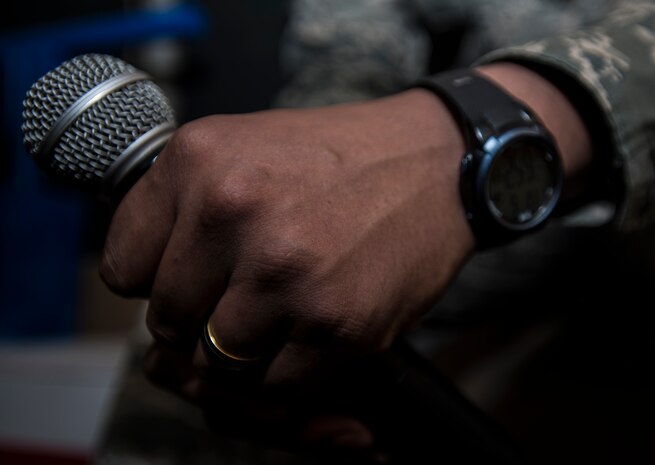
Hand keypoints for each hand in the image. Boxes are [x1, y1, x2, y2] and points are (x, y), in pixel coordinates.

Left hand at [100, 88, 472, 385]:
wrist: (436, 162)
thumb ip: (180, 207)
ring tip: (278, 313)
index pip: (124, 269)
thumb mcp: (243, 145)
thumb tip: (140, 285)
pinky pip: (279, 386)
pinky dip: (291, 369)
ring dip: (245, 351)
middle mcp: (236, 214)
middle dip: (198, 320)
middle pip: (169, 324)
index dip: (153, 280)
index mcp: (199, 161)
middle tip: (237, 298)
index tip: (185, 277)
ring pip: (219, 366)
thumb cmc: (339, 158)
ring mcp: (287, 276)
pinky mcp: (337, 326)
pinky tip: (313, 325)